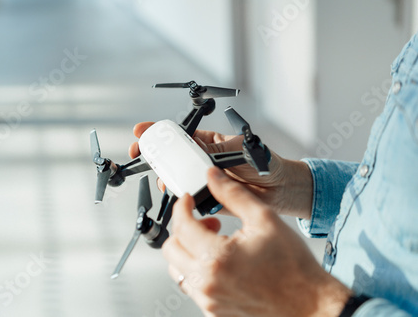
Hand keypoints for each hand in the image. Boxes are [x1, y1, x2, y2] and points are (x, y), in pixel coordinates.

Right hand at [129, 122, 312, 217]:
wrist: (280, 189)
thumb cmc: (264, 163)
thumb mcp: (239, 151)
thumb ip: (216, 151)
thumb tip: (194, 152)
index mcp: (208, 142)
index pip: (178, 134)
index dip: (158, 132)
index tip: (142, 131)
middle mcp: (201, 160)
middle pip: (170, 156)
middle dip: (154, 154)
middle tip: (141, 153)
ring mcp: (202, 179)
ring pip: (175, 177)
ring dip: (165, 177)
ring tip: (164, 178)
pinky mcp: (206, 198)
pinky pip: (188, 197)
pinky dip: (180, 196)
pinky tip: (178, 194)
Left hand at [162, 167, 351, 316]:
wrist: (309, 304)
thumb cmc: (293, 269)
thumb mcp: (264, 219)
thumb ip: (233, 194)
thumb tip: (213, 177)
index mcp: (217, 258)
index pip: (182, 226)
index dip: (182, 207)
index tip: (188, 200)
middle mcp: (207, 282)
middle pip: (171, 249)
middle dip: (184, 229)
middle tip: (207, 222)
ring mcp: (209, 300)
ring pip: (178, 269)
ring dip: (189, 250)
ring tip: (216, 242)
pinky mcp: (213, 310)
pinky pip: (192, 285)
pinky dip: (198, 268)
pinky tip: (221, 261)